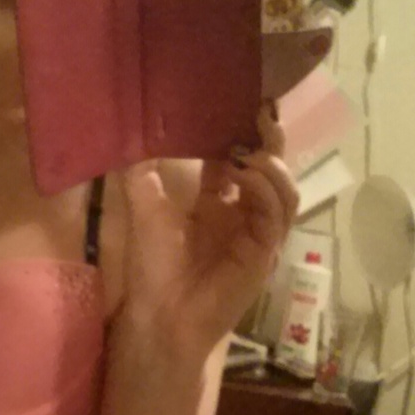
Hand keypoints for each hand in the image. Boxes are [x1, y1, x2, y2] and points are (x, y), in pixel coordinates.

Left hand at [118, 102, 298, 355]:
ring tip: (248, 149)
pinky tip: (247, 175)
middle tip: (259, 109)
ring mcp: (258, 233)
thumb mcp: (144, 210)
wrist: (161, 316)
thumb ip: (141, 173)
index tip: (236, 98)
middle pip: (270, 166)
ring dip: (270, 163)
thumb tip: (130, 131)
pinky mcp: (266, 252)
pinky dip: (266, 189)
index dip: (239, 129)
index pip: (238, 156)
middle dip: (268, 138)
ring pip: (284, 188)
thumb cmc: (153, 268)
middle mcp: (242, 214)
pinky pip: (278, 214)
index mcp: (217, 202)